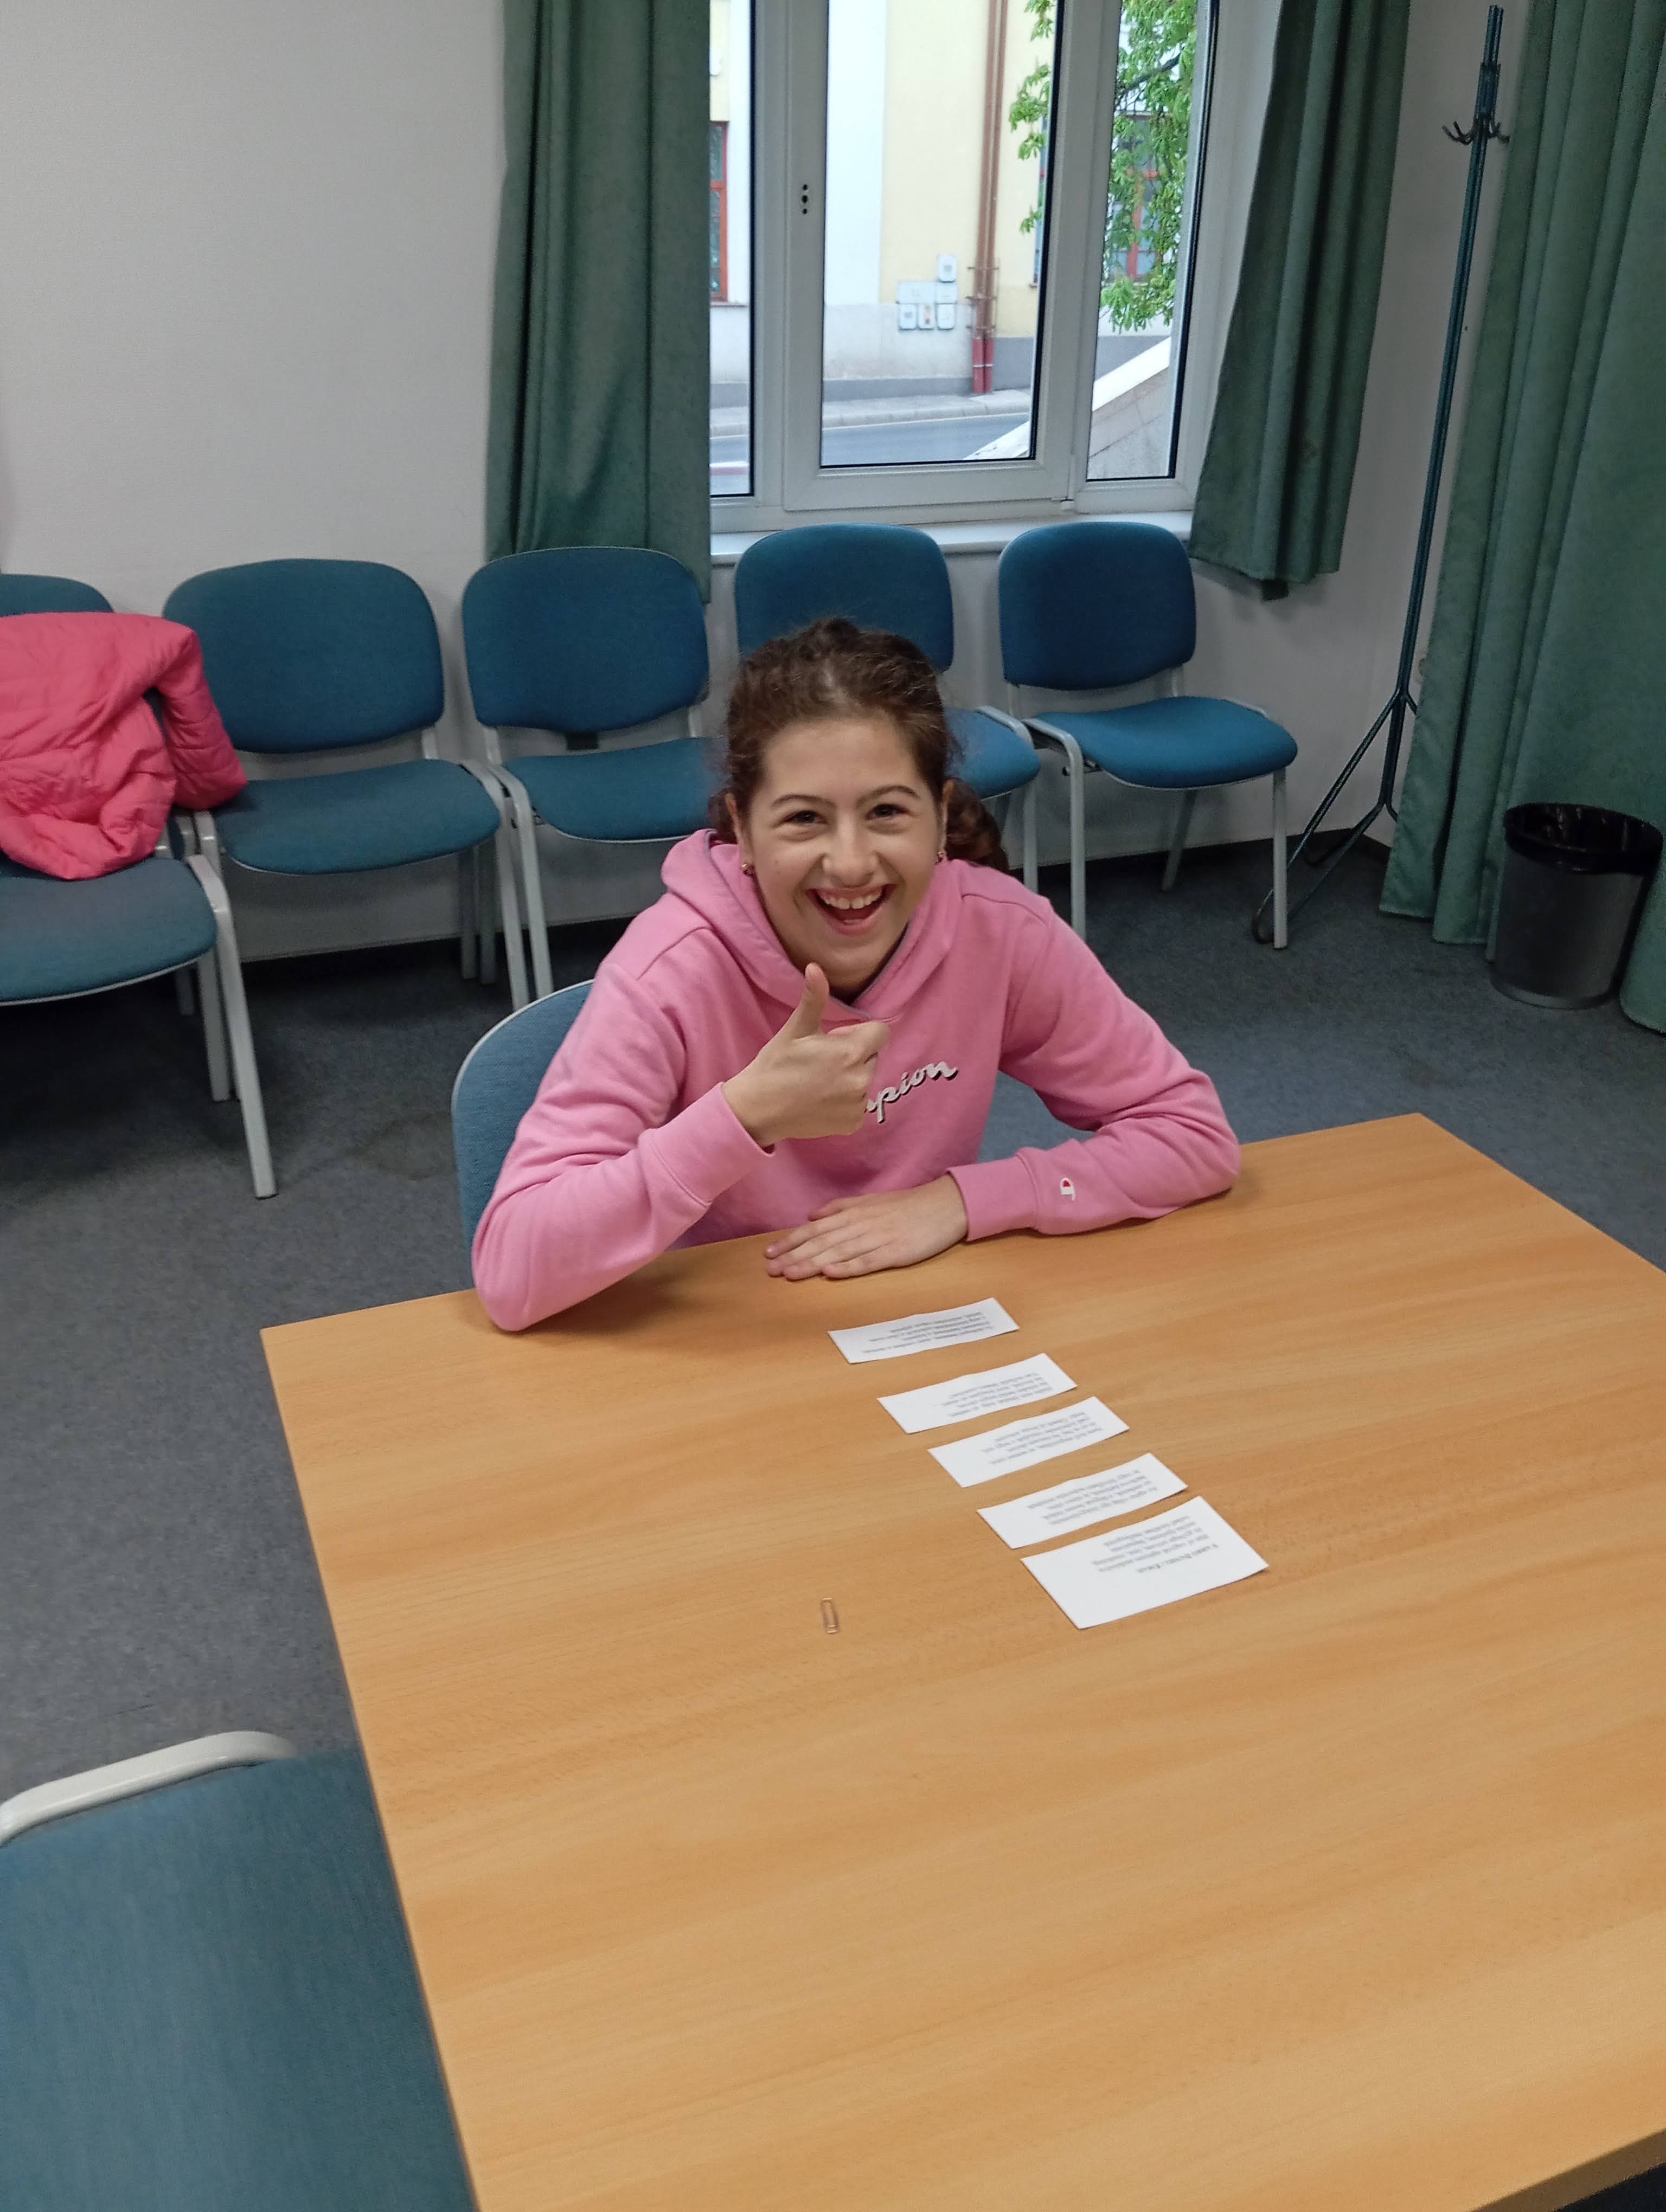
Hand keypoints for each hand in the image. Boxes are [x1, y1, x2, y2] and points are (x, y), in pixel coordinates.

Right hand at [723, 965, 889, 1148]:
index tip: (834, 1041)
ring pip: (865, 1080)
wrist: (758, 1109)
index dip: (858, 1033)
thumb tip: (815, 967)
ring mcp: (858, 1104)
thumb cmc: (775, 1066)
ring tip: (819, 1082)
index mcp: (851, 1052)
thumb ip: (814, 999)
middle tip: (821, 1062)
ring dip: (850, 1078)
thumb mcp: (795, 1029)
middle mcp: (861, 1080)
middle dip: (854, 1055)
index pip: (881, 1033)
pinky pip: (859, 1104)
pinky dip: (845, 1102)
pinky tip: (821, 1100)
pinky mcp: (853, 1123)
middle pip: (872, 1056)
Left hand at [764, 1176, 969, 1280]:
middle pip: (822, 1242)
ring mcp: (878, 1239)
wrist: (945, 1205)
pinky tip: (830, 1273)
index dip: (791, 1240)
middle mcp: (861, 1225)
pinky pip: (868, 1261)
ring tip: (790, 1274)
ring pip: (838, 1252)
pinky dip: (848, 1267)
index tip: (769, 1252)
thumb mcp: (871, 1201)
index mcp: (854, 1213)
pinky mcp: (895, 1253)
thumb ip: (840, 1207)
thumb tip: (812, 1216)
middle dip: (793, 1255)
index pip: (815, 1229)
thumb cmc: (907, 1205)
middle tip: (770, 1270)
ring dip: (812, 1264)